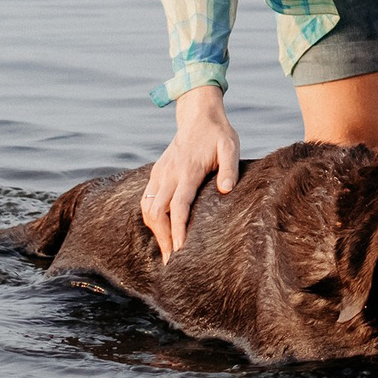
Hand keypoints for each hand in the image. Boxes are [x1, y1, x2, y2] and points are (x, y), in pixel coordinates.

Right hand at [142, 85, 238, 258]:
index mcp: (188, 170)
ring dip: (155, 232)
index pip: (178, 206)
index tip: (180, 252)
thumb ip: (229, 168)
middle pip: (157, 212)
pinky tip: (161, 233)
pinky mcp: (156, 173)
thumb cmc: (218, 134)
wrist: (197, 114)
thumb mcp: (230, 146)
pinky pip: (147, 200)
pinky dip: (151, 219)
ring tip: (167, 253)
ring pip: (148, 208)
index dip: (178, 230)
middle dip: (163, 239)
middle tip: (173, 263)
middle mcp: (169, 173)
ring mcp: (160, 173)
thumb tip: (226, 191)